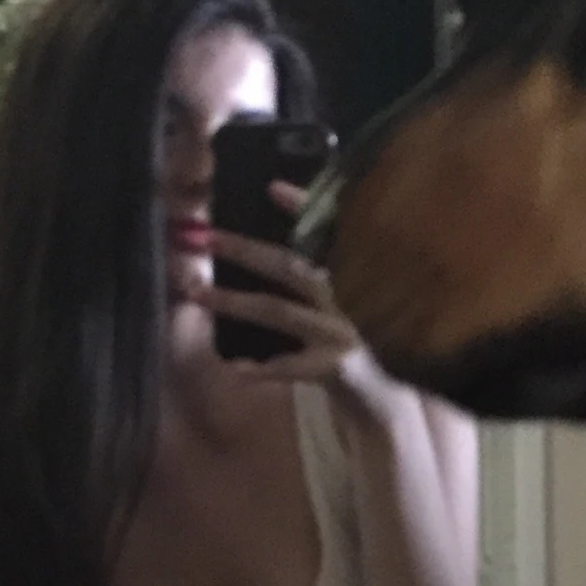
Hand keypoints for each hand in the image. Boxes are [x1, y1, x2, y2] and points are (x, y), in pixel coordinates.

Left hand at [186, 181, 406, 423]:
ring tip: (198, 292)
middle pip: (290, 267)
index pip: (328, 230)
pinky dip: (262, 368)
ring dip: (236, 302)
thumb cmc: (356, 344)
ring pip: (280, 311)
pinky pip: (291, 366)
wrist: (387, 397)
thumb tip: (272, 228)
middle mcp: (347, 296)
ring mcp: (341, 332)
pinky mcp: (337, 367)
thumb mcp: (342, 302)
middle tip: (207, 237)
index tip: (271, 188)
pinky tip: (236, 368)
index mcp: (349, 275)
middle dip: (245, 251)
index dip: (303, 207)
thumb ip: (317, 272)